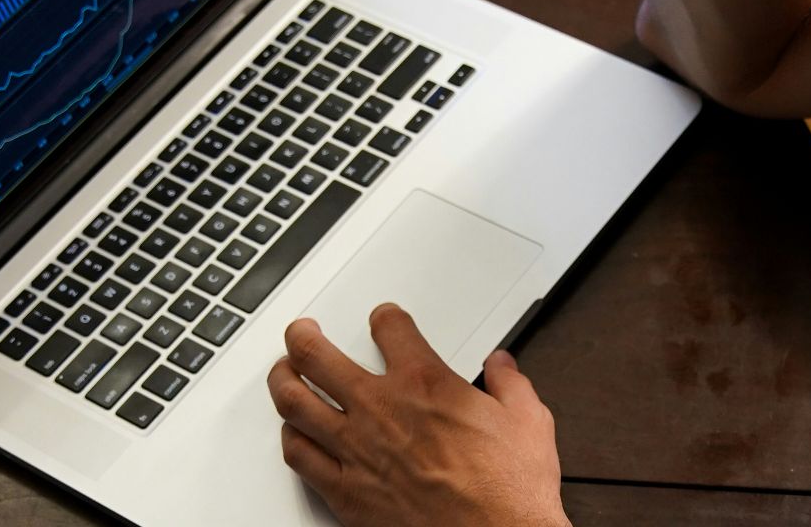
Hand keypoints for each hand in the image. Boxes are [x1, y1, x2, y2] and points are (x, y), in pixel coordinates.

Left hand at [267, 303, 569, 526]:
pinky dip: (291, 440)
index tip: (383, 319)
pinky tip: (292, 435)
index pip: (390, 328)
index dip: (385, 317)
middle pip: (316, 356)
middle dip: (303, 337)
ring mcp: (357, 451)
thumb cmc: (507, 492)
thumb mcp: (528, 421)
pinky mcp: (346, 493)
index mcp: (424, 383)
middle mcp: (381, 410)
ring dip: (283, 381)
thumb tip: (502, 366)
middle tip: (301, 331)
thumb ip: (510, 384)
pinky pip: (300, 458)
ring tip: (282, 372)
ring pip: (295, 404)